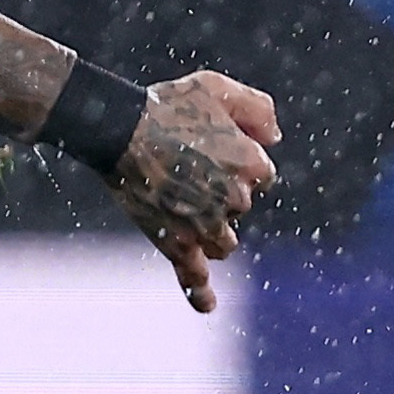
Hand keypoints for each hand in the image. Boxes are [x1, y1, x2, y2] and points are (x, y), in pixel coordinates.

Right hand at [111, 71, 282, 312]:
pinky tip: (207, 306)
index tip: (203, 145)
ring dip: (209, 230)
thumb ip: (257, 108)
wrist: (117, 129)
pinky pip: (191, 275)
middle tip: (179, 164)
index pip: (259, 175)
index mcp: (252, 164)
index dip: (233, 159)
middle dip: (216, 191)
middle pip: (238, 208)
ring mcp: (205, 226)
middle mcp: (235, 199)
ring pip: (222, 242)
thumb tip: (275, 137)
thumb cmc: (165, 105)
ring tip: (179, 208)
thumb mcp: (216, 86)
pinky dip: (200, 293)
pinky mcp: (175, 243)